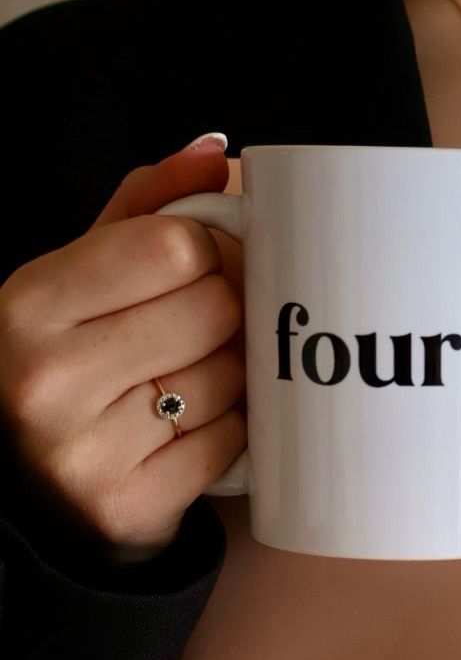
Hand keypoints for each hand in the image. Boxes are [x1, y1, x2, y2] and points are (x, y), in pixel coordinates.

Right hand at [0, 133, 245, 561]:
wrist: (44, 493)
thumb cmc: (75, 366)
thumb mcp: (85, 277)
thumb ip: (146, 210)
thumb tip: (218, 154)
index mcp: (28, 303)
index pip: (174, 247)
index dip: (211, 252)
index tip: (204, 268)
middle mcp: (46, 378)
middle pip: (213, 310)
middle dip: (227, 314)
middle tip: (207, 330)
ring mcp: (86, 450)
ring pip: (229, 379)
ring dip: (232, 376)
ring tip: (193, 381)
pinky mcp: (130, 506)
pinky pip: (230, 443)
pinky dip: (231, 433)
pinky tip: (195, 430)